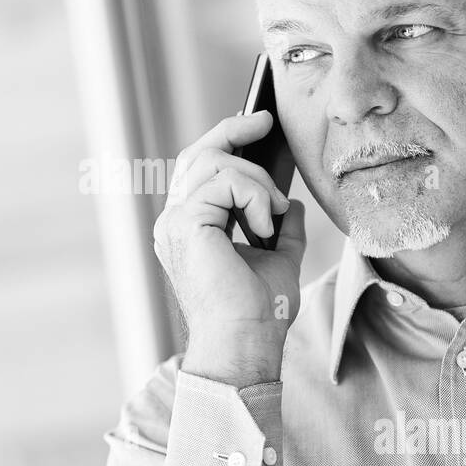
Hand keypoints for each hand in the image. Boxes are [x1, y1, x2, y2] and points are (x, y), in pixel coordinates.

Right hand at [153, 111, 307, 385]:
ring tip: (271, 215)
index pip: (198, 169)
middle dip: (233, 131)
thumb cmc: (258, 313)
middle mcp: (174, 222)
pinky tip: (263, 226)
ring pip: (213, 163)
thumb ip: (280, 229)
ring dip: (255, 181)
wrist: (246, 343)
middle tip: (266, 122)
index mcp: (189, 229)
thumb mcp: (278, 259)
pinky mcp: (185, 224)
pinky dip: (253, 196)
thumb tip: (292, 204)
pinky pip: (222, 182)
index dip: (225, 139)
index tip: (260, 123)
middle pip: (197, 154)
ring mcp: (174, 222)